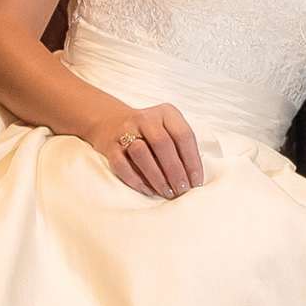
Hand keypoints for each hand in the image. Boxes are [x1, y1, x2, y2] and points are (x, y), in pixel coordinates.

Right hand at [88, 101, 204, 196]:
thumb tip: (193, 178)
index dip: (192, 161)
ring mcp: (125, 131)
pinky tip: (149, 190)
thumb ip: (181, 148)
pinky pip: (122, 165)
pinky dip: (136, 180)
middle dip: (175, 171)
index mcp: (166, 113)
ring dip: (157, 177)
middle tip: (182, 190)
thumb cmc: (149, 133)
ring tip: (167, 192)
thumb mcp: (168, 130)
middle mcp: (145, 119)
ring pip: (141, 153)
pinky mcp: (110, 146)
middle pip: (163, 144)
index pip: (183, 135)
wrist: (112, 123)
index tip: (196, 182)